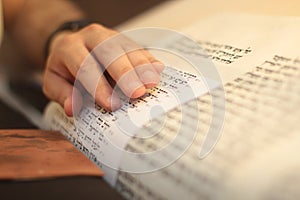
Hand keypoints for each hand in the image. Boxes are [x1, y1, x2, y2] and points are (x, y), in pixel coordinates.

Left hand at [43, 23, 163, 115]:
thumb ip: (62, 94)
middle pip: (110, 52)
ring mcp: (111, 36)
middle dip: (125, 73)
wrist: (74, 47)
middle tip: (137, 92)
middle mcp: (92, 37)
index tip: (111, 104)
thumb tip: (73, 108)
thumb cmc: (66, 67)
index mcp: (69, 47)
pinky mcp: (126, 40)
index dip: (99, 87)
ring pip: (128, 48)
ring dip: (141, 67)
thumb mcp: (54, 81)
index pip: (85, 66)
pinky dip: (148, 60)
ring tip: (151, 83)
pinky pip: (139, 48)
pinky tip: (157, 70)